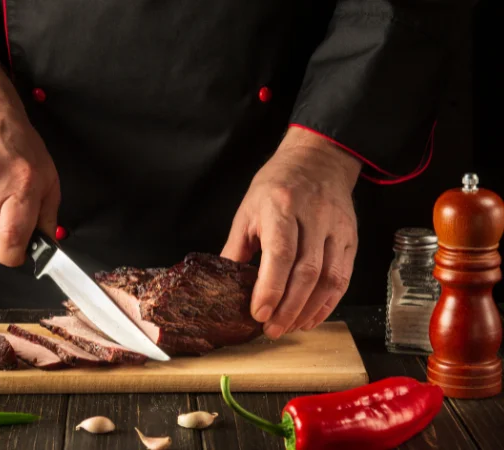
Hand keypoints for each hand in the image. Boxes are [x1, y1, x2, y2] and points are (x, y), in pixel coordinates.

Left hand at [221, 127, 361, 339]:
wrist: (318, 160)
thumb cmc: (276, 185)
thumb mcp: (248, 210)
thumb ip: (237, 249)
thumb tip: (226, 286)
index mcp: (281, 207)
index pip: (280, 253)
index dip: (271, 287)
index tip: (259, 313)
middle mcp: (313, 217)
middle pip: (306, 271)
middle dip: (289, 307)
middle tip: (272, 330)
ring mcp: (336, 228)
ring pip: (329, 278)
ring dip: (309, 310)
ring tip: (290, 328)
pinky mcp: (350, 238)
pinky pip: (343, 277)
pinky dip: (328, 302)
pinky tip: (312, 317)